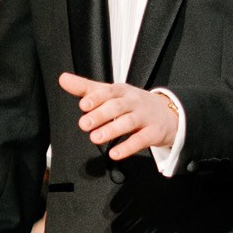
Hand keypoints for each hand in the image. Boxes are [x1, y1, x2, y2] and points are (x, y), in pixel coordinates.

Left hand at [57, 71, 178, 160]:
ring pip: (128, 122)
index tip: (83, 105)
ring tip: (95, 138)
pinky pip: (140, 140)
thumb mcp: (110, 93)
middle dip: (100, 115)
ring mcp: (145, 117)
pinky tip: (114, 154)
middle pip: (117, 106)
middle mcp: (133, 102)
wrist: (169, 113)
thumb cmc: (133, 103)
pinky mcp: (153, 133)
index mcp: (122, 91)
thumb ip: (86, 88)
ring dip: (111, 130)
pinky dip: (127, 147)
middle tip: (84, 124)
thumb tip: (63, 79)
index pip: (108, 92)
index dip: (96, 98)